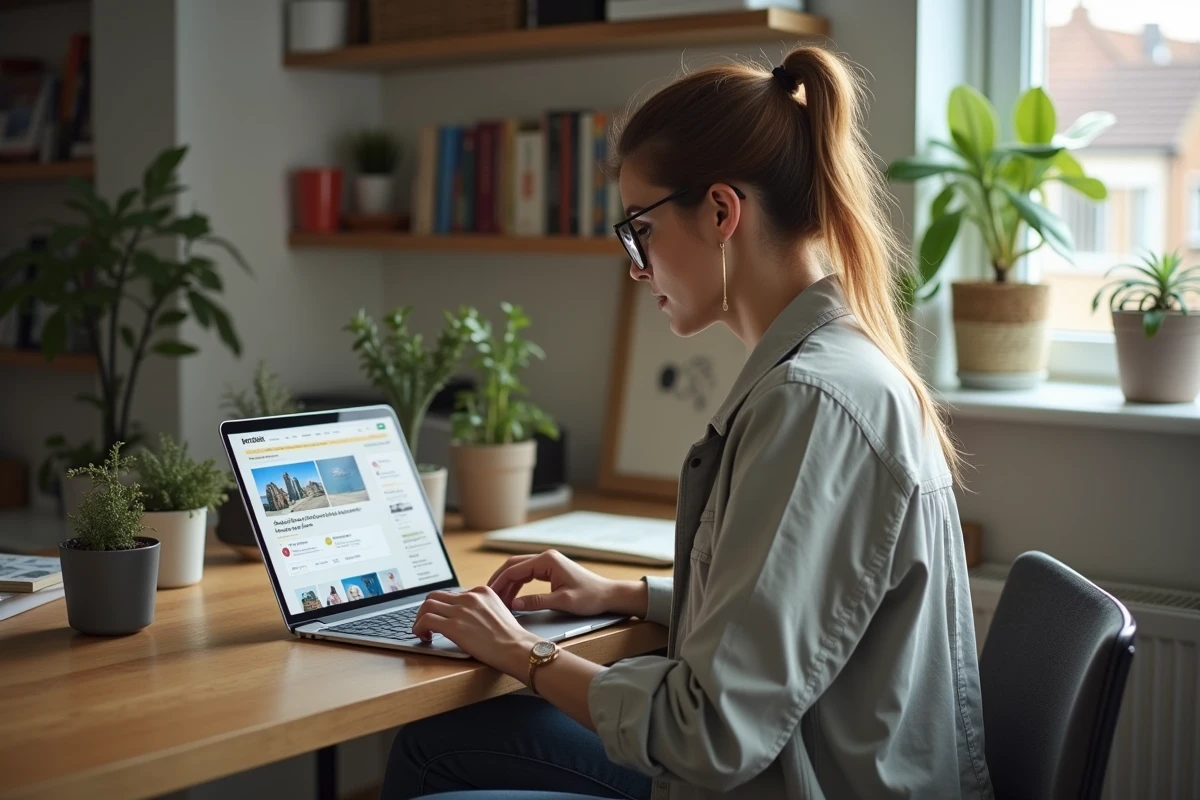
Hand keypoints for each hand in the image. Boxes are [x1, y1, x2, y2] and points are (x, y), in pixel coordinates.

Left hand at [412, 586, 538, 674]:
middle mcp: (470, 597)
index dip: (444, 607)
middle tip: (426, 623)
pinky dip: (419, 628)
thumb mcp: (499, 611)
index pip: (452, 594)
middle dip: (427, 609)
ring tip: (422, 631)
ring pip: (427, 605)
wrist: (516, 648)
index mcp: (482, 591)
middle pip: (436, 595)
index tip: (442, 618)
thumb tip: (467, 618)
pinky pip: (426, 620)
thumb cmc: (511, 637)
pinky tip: (423, 637)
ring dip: (419, 618)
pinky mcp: (454, 625)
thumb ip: (482, 608)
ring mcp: (461, 610)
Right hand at [487, 550, 646, 616]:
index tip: (488, 595)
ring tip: (497, 600)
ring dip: (507, 584)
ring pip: (519, 570)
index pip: (515, 569)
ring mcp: (548, 563)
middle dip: (499, 581)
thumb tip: (514, 604)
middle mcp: (546, 557)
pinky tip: (511, 598)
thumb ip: (536, 602)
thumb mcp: (562, 602)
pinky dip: (517, 585)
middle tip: (487, 596)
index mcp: (547, 560)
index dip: (499, 582)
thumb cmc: (590, 597)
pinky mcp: (550, 570)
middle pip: (513, 565)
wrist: (608, 595)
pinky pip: (527, 575)